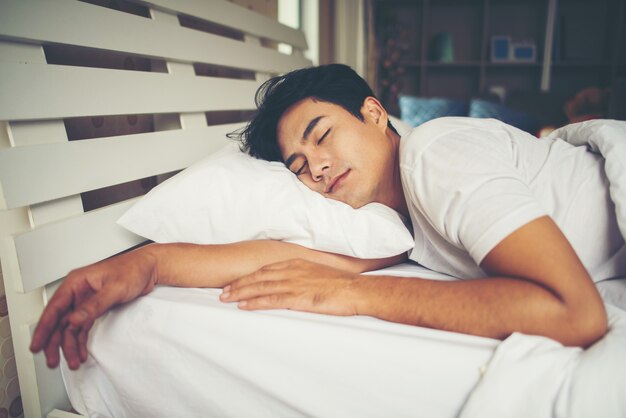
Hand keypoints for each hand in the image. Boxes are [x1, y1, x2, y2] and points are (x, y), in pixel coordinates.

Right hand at [30, 247, 158, 369]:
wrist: (150, 268)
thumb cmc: (133, 269)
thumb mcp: (115, 288)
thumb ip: (94, 305)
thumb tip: (74, 320)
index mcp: (77, 282)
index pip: (54, 308)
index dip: (44, 328)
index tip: (37, 344)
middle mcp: (78, 291)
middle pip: (59, 320)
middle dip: (54, 342)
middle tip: (51, 360)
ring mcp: (86, 300)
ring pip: (70, 327)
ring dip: (69, 345)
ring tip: (72, 361)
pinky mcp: (95, 307)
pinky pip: (82, 327)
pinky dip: (80, 340)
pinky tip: (81, 352)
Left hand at [220, 258, 359, 315]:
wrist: (355, 290)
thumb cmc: (341, 284)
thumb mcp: (319, 273)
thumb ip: (303, 275)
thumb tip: (296, 281)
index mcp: (296, 263)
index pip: (266, 269)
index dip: (248, 275)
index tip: (236, 281)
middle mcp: (291, 271)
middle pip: (258, 276)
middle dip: (238, 284)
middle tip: (222, 291)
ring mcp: (293, 283)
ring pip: (260, 287)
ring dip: (240, 293)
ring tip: (225, 299)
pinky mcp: (297, 297)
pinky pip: (270, 300)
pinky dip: (254, 302)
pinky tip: (243, 306)